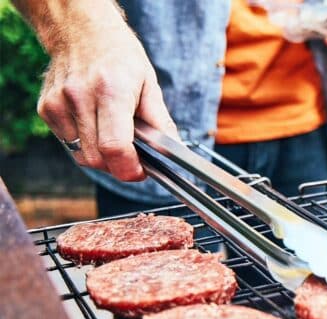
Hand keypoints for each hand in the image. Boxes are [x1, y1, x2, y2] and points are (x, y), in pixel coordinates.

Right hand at [30, 2, 177, 180]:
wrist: (81, 31)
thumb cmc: (119, 56)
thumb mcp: (149, 84)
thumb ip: (160, 121)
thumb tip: (173, 151)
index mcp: (111, 91)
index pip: (114, 147)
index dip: (129, 169)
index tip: (141, 171)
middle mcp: (80, 98)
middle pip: (97, 158)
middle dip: (118, 165)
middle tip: (133, 156)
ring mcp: (58, 104)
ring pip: (81, 156)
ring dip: (101, 155)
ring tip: (113, 133)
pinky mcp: (45, 109)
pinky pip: (68, 143)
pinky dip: (85, 143)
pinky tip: (94, 123)